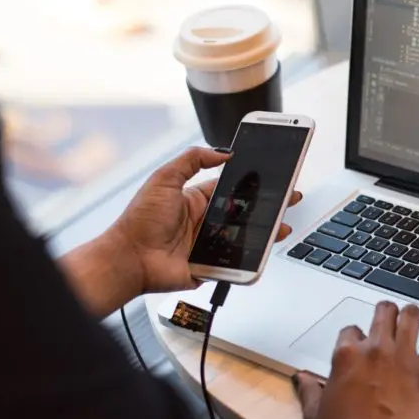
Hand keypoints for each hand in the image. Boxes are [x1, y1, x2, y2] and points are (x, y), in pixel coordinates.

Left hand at [112, 147, 301, 294]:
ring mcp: (209, 245)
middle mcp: (205, 221)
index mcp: (195, 200)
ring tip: (283, 225)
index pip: (231, 189)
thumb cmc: (140, 220)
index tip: (271, 177)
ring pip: (245, 237)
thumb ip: (191, 160)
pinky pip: (236, 262)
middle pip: (244, 213)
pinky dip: (251, 258)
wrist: (130, 258)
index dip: (252, 184)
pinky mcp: (211, 266)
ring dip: (266, 232)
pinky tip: (265, 248)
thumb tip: (221, 151)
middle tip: (288, 199)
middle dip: (267, 207)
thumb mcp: (164, 178)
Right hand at [294, 302, 418, 418]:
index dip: (356, 338)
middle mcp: (375, 350)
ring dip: (411, 317)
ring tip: (412, 321)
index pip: (351, 330)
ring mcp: (402, 358)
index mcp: (346, 356)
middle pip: (384, 312)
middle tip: (389, 321)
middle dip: (386, 314)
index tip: (360, 348)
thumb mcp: (314, 414)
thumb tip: (302, 379)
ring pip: (411, 316)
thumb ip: (309, 391)